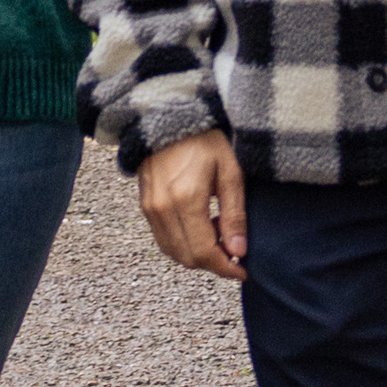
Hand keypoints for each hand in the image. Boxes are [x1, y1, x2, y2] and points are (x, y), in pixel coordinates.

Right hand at [135, 129, 248, 281]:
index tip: (242, 270)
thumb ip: (234, 214)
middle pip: (187, 258)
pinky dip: (183, 243)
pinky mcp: (145, 206)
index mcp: (185, 199)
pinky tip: (201, 225)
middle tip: (234, 251)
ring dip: (197, 254)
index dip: (225, 268)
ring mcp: (149, 209)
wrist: (168, 116)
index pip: (204, 252)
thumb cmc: (204, 139)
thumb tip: (238, 251)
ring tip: (219, 234)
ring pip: (173, 252)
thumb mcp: (230, 172)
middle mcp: (162, 209)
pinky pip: (164, 239)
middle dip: (212, 264)